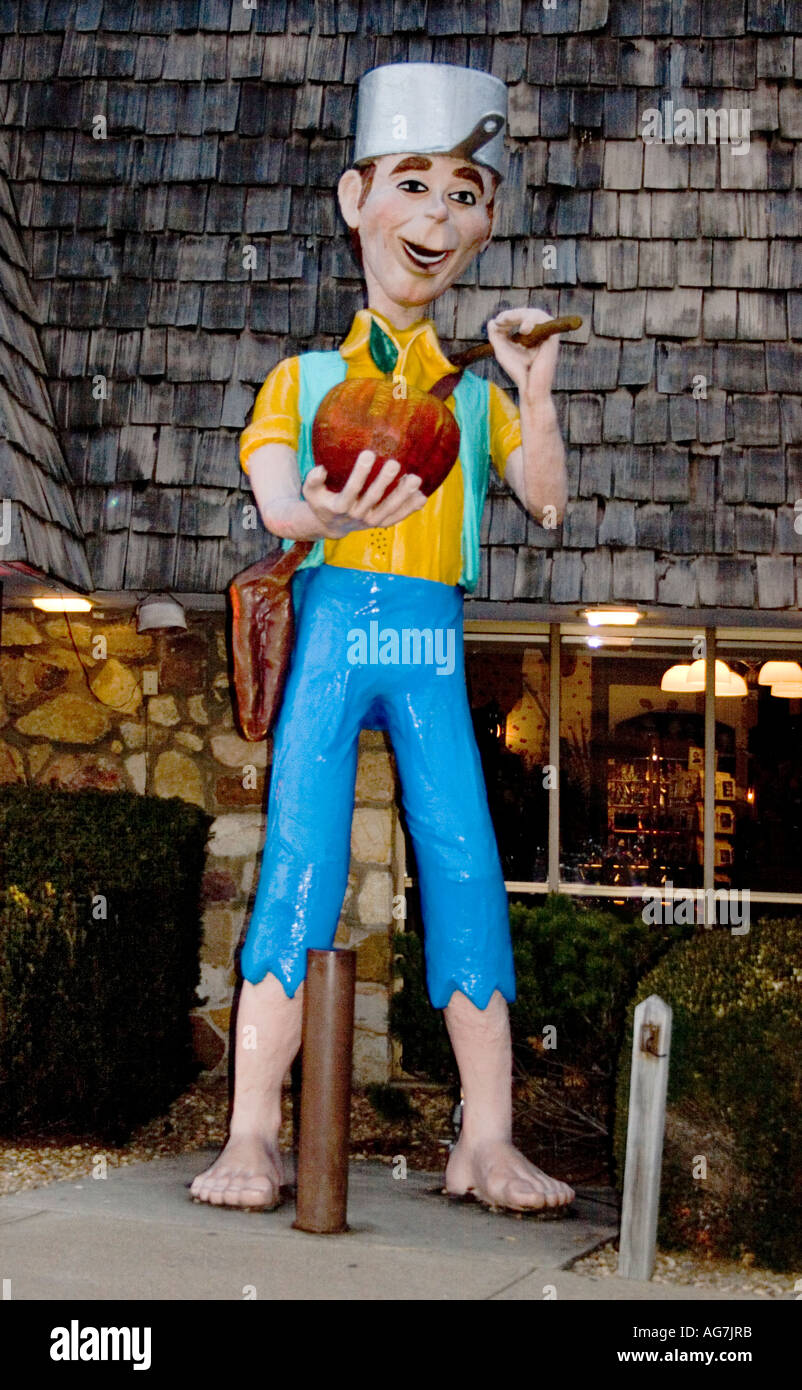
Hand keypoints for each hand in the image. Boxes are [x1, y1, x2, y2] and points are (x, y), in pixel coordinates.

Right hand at [302, 449, 427, 538]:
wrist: (332, 525)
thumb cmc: (322, 501)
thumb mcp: (311, 492)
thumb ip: (312, 480)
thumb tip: (321, 469)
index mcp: (340, 507)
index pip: (351, 489)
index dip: (360, 473)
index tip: (368, 453)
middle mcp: (357, 516)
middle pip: (373, 498)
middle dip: (384, 481)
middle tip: (395, 463)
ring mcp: (370, 522)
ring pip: (389, 509)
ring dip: (403, 495)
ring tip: (415, 479)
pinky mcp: (381, 524)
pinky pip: (397, 517)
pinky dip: (410, 509)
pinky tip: (422, 497)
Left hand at [487, 307, 559, 402]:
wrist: (530, 388)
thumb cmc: (518, 371)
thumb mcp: (502, 351)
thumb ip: (496, 336)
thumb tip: (492, 321)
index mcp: (534, 335)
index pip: (522, 318)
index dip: (509, 317)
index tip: (497, 322)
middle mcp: (543, 333)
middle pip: (528, 313)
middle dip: (512, 314)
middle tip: (500, 320)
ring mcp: (549, 335)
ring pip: (535, 314)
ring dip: (518, 315)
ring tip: (505, 320)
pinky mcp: (552, 338)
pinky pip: (543, 321)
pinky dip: (530, 321)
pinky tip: (522, 330)